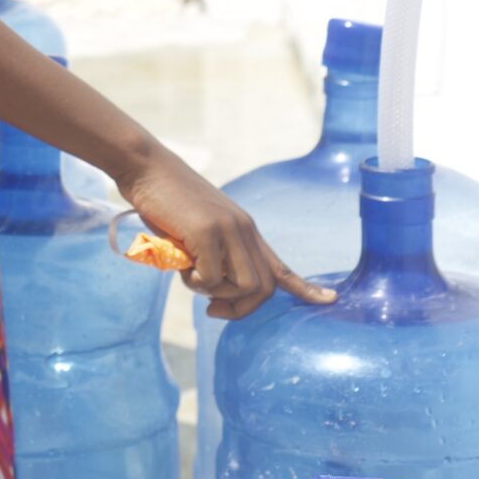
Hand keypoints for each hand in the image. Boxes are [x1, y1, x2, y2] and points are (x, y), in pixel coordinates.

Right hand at [118, 148, 336, 320]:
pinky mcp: (207, 232)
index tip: (331, 301)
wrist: (148, 168)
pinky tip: (180, 263)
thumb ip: (212, 257)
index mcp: (244, 230)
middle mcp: (244, 230)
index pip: (281, 266)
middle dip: (240, 308)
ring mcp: (228, 230)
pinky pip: (212, 279)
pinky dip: (195, 282)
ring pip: (244, 286)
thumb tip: (216, 291)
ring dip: (215, 293)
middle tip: (213, 310)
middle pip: (264, 288)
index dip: (306, 288)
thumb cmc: (165, 203)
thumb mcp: (197, 233)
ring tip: (190, 275)